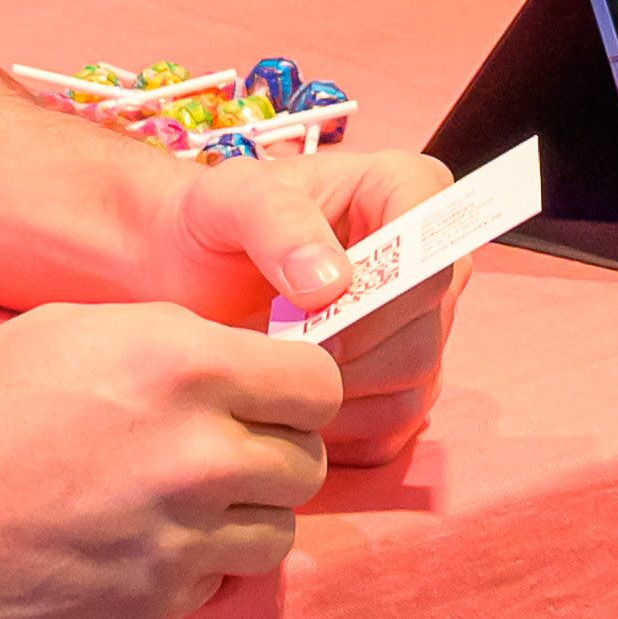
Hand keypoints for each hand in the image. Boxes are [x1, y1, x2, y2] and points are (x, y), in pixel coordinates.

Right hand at [0, 302, 341, 618]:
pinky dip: (197, 564)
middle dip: (274, 449)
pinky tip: (136, 540)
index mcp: (181, 366)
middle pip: (309, 461)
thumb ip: (175, 343)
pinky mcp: (154, 609)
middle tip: (220, 445)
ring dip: (245, 514)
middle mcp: (197, 455)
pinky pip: (220, 581)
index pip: (319, 382)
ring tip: (178, 497)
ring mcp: (180, 541)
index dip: (296, 387)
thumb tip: (243, 359)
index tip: (270, 392)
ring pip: (277, 531)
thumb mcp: (72, 332)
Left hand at [171, 148, 458, 465]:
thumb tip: (333, 283)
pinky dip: (341, 429)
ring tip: (275, 374)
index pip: (432, 253)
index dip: (380, 296)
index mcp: (404, 190)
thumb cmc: (210, 222)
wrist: (185, 270)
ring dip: (339, 395)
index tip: (311, 310)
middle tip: (279, 350)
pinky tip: (287, 406)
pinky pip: (394, 426)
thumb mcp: (227, 199)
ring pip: (414, 384)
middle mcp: (427, 260)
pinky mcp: (402, 382)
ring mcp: (420, 326)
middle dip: (349, 352)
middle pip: (425, 330)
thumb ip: (275, 222)